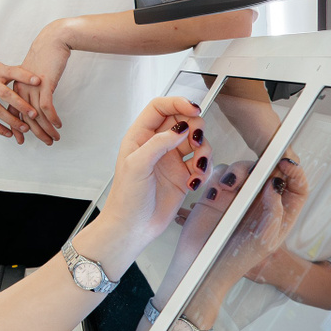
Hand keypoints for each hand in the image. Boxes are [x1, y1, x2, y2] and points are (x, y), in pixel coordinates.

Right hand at [0, 58, 46, 143]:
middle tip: (34, 114)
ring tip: (25, 128)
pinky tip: (9, 134)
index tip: (39, 81)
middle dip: (20, 105)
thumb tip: (37, 77)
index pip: (12, 72)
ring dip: (11, 120)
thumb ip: (14, 72)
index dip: (25, 76)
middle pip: (5, 94)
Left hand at [16, 21, 75, 140]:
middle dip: (35, 133)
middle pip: (25, 117)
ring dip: (46, 129)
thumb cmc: (44, 58)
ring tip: (54, 139)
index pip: (14, 112)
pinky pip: (46, 107)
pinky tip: (58, 125)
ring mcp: (32, 87)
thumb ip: (30, 90)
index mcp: (16, 87)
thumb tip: (34, 106)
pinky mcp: (44, 84)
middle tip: (46, 143)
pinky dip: (52, 118)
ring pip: (36, 115)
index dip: (18, 128)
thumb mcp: (33, 77)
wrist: (52, 41)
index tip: (21, 140)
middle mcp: (21, 89)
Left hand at [84, 97, 209, 264]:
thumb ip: (159, 143)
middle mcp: (157, 145)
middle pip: (183, 121)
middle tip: (196, 141)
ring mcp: (171, 160)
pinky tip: (195, 182)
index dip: (177, 102)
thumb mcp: (137, 165)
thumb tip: (180, 127)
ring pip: (196, 142)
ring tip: (197, 167)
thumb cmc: (126, 198)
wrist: (133, 228)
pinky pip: (201, 164)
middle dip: (195, 128)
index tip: (193, 108)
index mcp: (140, 136)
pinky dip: (204, 170)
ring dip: (203, 152)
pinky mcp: (183, 176)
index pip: (160, 107)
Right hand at [212, 158, 308, 285]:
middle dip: (266, 162)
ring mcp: (240, 195)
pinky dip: (220, 176)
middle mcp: (262, 200)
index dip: (295, 172)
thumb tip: (276, 183)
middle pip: (271, 171)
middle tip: (259, 162)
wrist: (202, 263)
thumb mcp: (265, 239)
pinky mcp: (218, 192)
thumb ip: (275, 211)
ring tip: (229, 184)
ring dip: (239, 170)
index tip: (287, 163)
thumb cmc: (237, 258)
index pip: (297, 187)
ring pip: (246, 168)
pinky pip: (222, 173)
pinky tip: (217, 191)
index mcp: (280, 213)